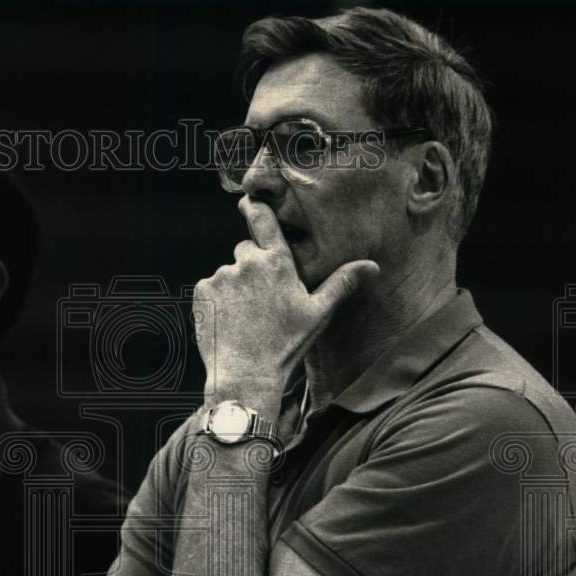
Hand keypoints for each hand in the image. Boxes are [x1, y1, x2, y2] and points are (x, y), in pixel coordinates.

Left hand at [194, 198, 378, 414]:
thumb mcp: (318, 314)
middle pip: (246, 251)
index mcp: (277, 262)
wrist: (246, 374)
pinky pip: (210, 288)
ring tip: (246, 317)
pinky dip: (217, 300)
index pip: (263, 220)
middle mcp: (247, 263)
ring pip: (229, 273)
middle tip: (263, 299)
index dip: (254, 207)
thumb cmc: (285, 345)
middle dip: (253, 267)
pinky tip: (230, 321)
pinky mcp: (202, 292)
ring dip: (235, 287)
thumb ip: (342, 283)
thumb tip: (373, 266)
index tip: (248, 201)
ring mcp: (222, 276)